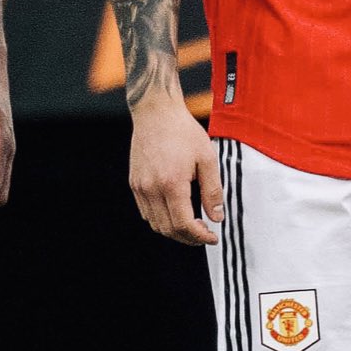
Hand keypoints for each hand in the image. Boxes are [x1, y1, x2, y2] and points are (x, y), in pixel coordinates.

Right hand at [129, 96, 223, 243]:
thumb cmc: (183, 131)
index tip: (212, 237)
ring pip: (155, 224)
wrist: (156, 112)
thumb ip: (213, 191)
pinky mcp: (134, 183)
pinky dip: (160, 219)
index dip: (200, 237)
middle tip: (204, 234)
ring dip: (174, 231)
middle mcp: (152, 188)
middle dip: (188, 238)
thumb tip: (217, 217)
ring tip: (191, 225)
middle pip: (168, 229)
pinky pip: (146, 212)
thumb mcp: (207, 159)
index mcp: (172, 183)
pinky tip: (174, 211)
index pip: (184, 224)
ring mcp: (140, 187)